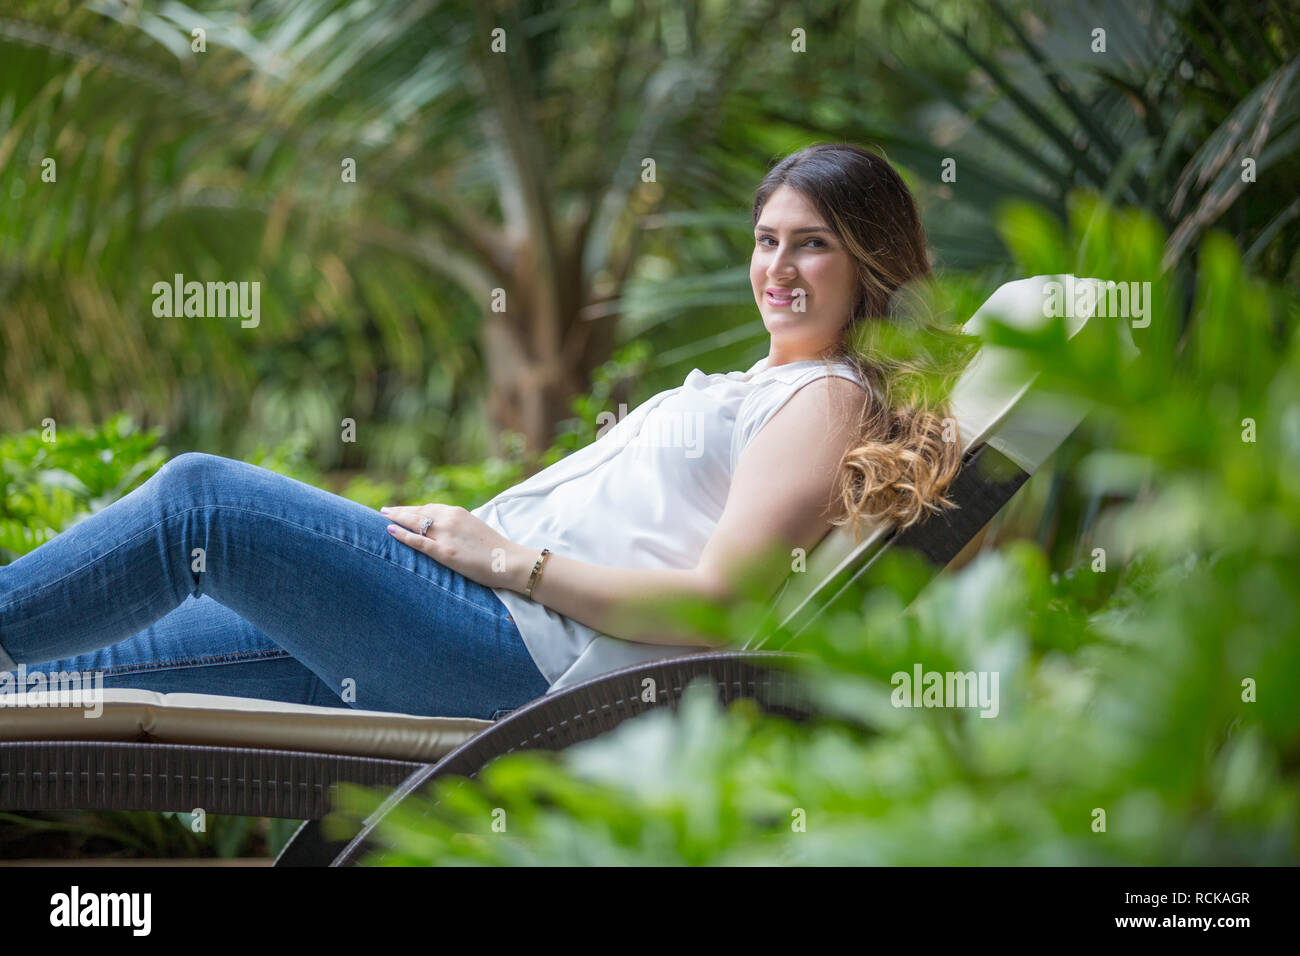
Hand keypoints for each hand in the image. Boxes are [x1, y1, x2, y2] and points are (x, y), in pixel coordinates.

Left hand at [381, 503, 530, 590]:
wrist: (510, 561)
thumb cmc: (495, 549)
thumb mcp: (475, 529)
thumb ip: (458, 527)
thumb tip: (445, 531)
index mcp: (458, 512)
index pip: (429, 507)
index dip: (412, 509)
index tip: (401, 510)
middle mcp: (450, 519)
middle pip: (418, 512)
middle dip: (399, 511)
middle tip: (384, 511)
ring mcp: (446, 535)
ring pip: (415, 523)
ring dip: (397, 519)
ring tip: (383, 518)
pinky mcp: (445, 552)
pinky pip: (418, 541)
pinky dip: (402, 535)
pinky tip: (390, 530)